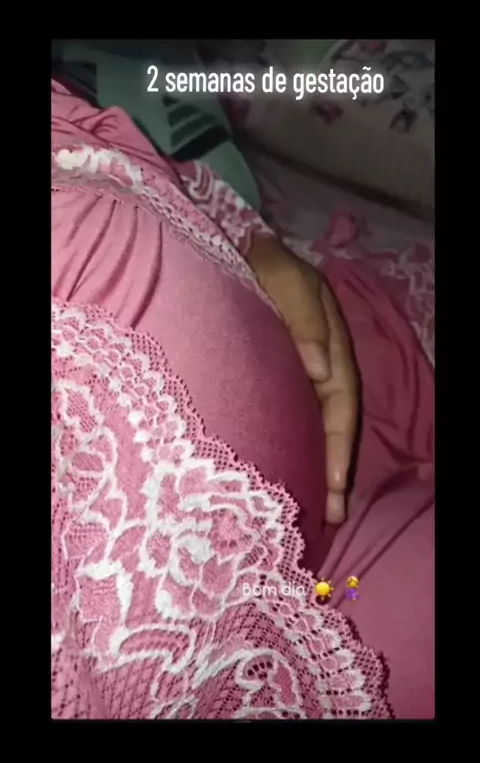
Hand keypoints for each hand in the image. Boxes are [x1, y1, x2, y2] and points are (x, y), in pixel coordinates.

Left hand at [247, 236, 358, 523]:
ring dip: (320, 465)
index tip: (332, 481)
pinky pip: (291, 416)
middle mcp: (318, 359)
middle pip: (334, 419)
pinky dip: (296, 447)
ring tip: (322, 510)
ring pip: (315, 423)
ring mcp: (295, 369)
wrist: (224, 249)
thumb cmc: (252, 259)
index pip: (341, 397)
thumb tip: (320, 372)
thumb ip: (301, 315)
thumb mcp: (280, 273)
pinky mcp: (271, 377)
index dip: (339, 440)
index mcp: (328, 339)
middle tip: (333, 513)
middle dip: (336, 467)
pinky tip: (291, 476)